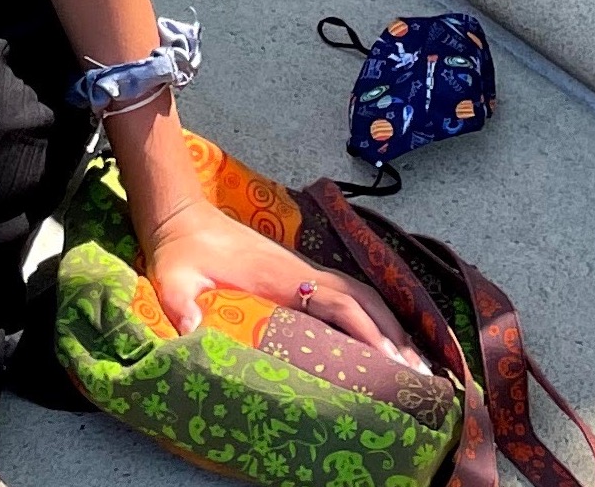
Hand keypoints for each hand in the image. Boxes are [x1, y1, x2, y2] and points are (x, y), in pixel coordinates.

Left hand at [144, 198, 430, 374]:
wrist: (181, 217)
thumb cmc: (180, 252)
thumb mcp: (173, 280)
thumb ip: (180, 305)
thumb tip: (191, 332)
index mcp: (281, 276)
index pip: (339, 302)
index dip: (368, 331)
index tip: (394, 362)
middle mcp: (301, 271)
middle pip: (363, 300)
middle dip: (393, 336)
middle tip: (421, 377)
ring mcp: (301, 270)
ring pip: (359, 295)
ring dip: (388, 325)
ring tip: (414, 365)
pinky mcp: (297, 275)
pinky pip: (345, 295)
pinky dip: (372, 316)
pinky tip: (382, 341)